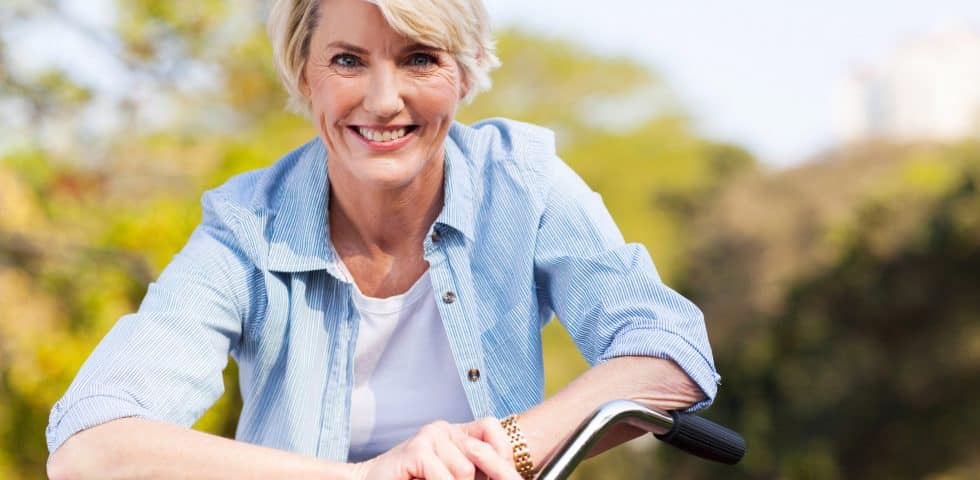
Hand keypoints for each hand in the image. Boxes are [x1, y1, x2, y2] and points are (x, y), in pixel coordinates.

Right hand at [353, 420, 520, 479]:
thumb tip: (505, 477)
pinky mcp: (416, 449)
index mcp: (453, 433)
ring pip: (465, 471)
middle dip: (500, 474)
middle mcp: (442, 429)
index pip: (491, 429)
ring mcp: (428, 436)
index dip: (506, 455)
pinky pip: (445, 476)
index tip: (515, 478)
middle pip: (483, 451)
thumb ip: (470, 472)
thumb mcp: (448, 475)